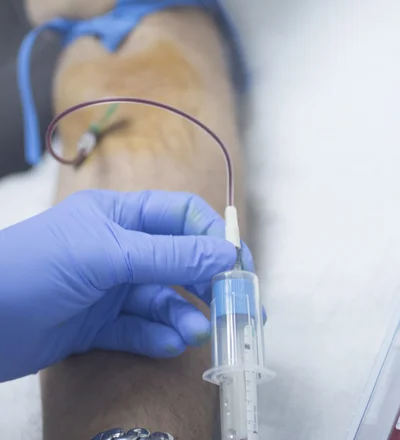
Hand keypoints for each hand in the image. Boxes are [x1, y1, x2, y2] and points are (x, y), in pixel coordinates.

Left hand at [0, 190, 252, 381]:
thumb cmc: (36, 266)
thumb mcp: (107, 254)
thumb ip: (168, 256)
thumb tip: (225, 253)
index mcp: (120, 216)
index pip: (180, 215)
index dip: (211, 235)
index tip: (236, 261)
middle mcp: (119, 249)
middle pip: (177, 261)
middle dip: (207, 282)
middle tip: (237, 307)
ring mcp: (108, 288)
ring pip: (160, 299)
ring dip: (183, 314)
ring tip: (198, 332)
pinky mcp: (96, 324)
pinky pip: (138, 329)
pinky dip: (156, 337)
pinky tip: (170, 344)